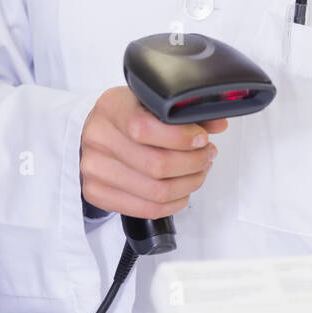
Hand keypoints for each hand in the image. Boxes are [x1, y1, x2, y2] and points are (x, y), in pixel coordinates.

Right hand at [79, 85, 228, 219]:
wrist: (94, 133)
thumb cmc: (124, 116)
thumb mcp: (149, 102)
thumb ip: (182, 112)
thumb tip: (218, 124)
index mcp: (111, 108)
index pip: (144, 128)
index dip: (180, 137)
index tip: (201, 138)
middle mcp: (98, 139)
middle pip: (156, 165)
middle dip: (193, 162)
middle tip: (206, 155)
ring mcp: (94, 169)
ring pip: (156, 191)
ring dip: (188, 183)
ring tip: (198, 171)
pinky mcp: (97, 193)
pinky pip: (147, 209)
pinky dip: (174, 203)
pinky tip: (183, 190)